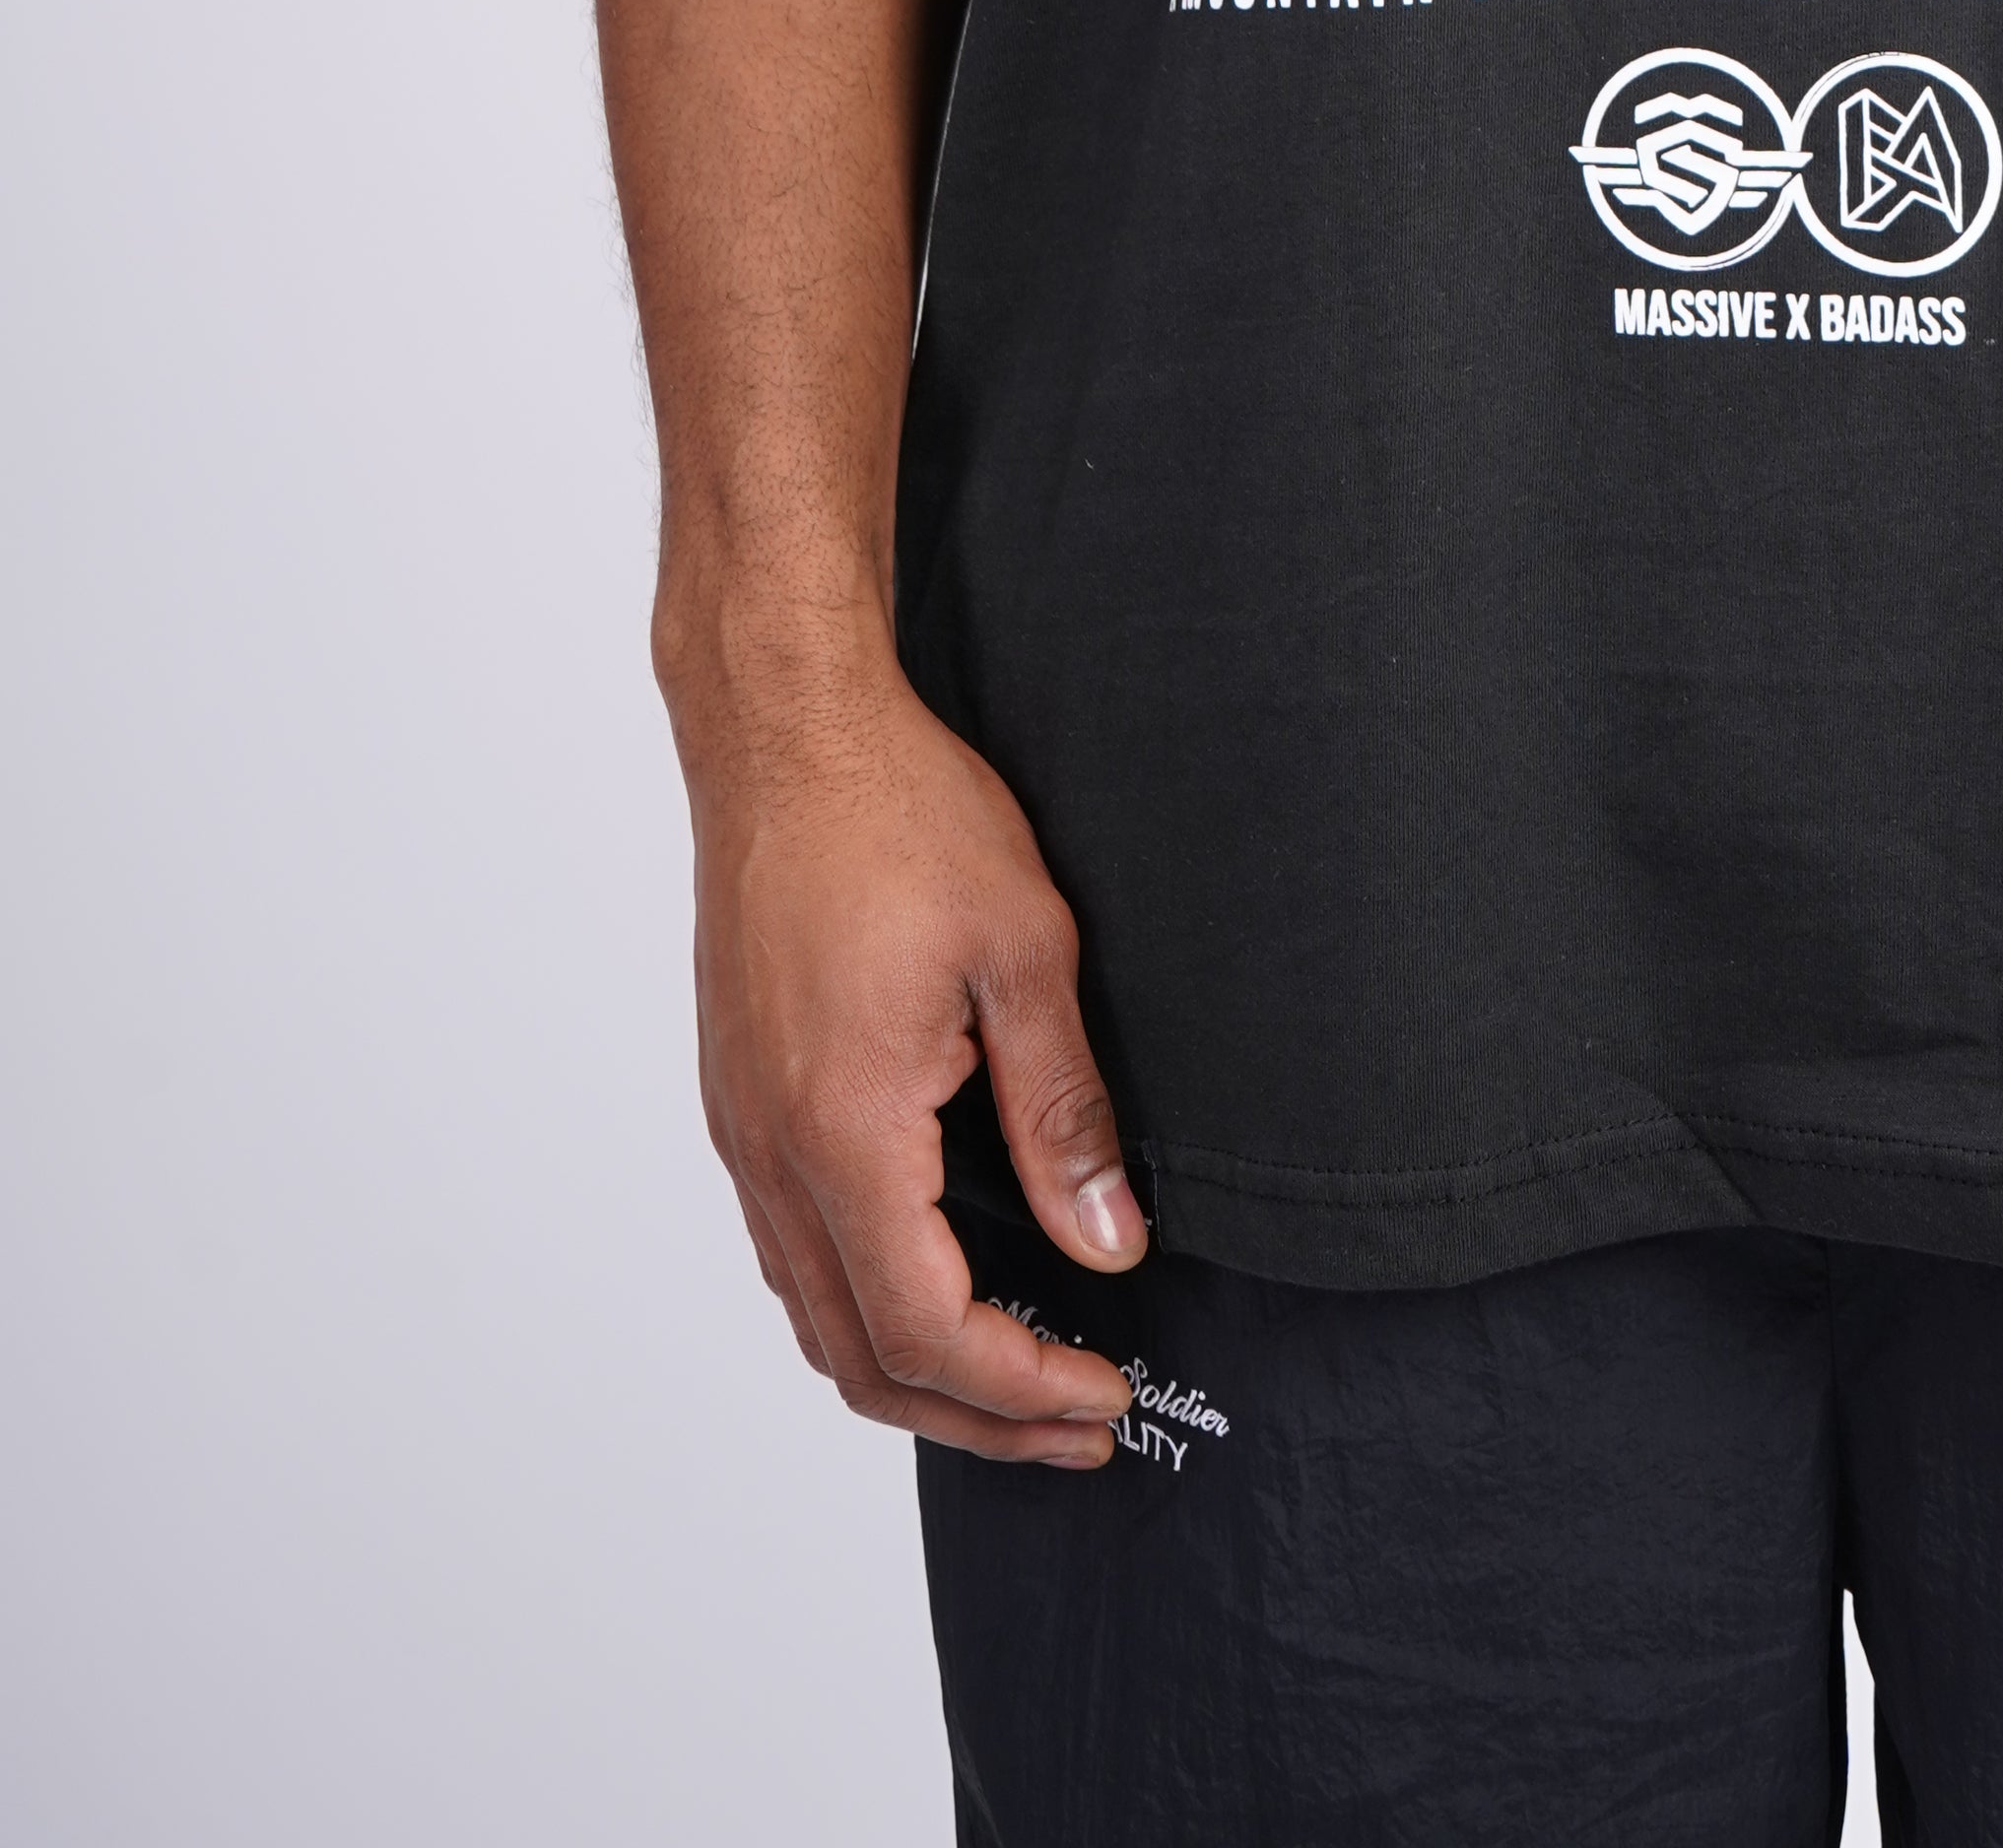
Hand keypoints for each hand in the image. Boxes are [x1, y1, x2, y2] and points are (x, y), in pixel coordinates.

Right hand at [682, 642, 1148, 1463]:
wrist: (786, 730)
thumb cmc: (898, 813)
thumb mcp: (1024, 952)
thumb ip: (1063, 1114)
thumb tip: (1109, 1246)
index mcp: (843, 1131)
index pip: (926, 1331)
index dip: (1020, 1389)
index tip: (1104, 1400)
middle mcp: (773, 1154)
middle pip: (860, 1357)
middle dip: (976, 1414)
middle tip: (1080, 1424)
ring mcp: (744, 1133)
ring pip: (816, 1315)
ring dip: (917, 1369)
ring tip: (1022, 1375)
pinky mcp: (740, 1100)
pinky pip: (793, 1249)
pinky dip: (866, 1302)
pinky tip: (939, 1278)